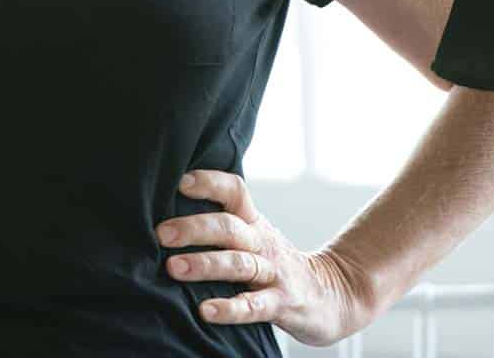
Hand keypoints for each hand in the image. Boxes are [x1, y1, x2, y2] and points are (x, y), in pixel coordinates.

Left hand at [156, 170, 372, 347]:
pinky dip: (230, 309)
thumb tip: (166, 213)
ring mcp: (273, 273)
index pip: (235, 191)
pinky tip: (206, 311)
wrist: (332, 295)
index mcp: (254, 222)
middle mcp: (262, 242)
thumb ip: (222, 223)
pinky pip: (254, 306)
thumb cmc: (275, 263)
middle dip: (194, 228)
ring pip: (238, 264)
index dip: (209, 182)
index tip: (179, 182)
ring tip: (173, 267)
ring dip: (205, 264)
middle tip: (161, 233)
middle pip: (229, 227)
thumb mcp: (254, 235)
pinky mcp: (281, 304)